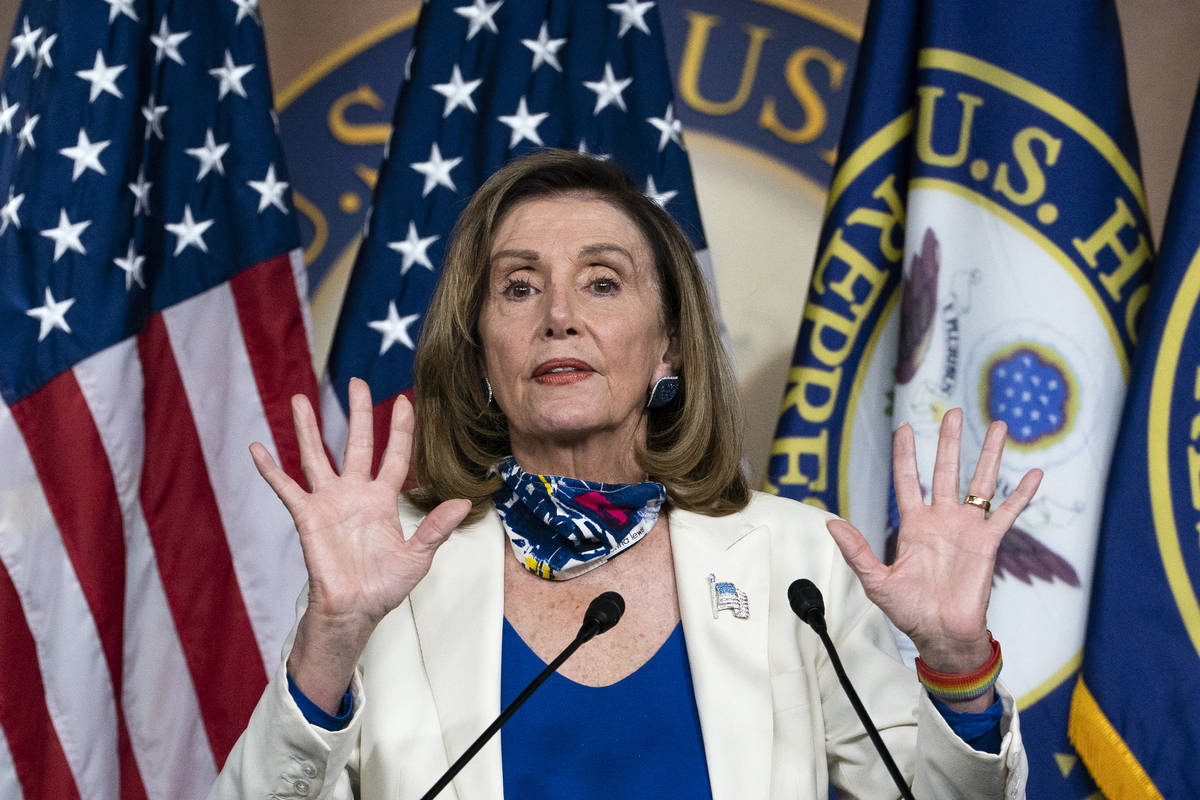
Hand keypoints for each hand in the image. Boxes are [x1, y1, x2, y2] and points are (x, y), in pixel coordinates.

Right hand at [250, 378, 470, 710]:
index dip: (400, 430)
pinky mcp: (307, 517)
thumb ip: (436, 528)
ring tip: (300, 399)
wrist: (355, 611)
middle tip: (357, 382)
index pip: (395, 456)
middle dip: (358, 413)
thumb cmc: (385, 586)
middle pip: (357, 443)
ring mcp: (329, 502)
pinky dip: (271, 469)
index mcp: (384, 499)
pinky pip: (285, 488)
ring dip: (309, 429)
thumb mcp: (417, 557)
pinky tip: (257, 447)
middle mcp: (356, 493)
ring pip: (317, 456)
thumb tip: (463, 502)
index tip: (405, 400)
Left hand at [826, 409, 1041, 679]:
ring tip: (1000, 425)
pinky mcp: (988, 544)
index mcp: (913, 525)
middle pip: (945, 470)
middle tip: (955, 412)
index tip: (905, 427)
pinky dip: (1022, 495)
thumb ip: (856, 550)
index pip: (907, 480)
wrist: (941, 635)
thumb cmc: (908, 610)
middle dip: (949, 441)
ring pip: (980, 483)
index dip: (906, 454)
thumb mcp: (876, 580)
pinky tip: (1035, 473)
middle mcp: (941, 520)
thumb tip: (830, 522)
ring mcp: (967, 529)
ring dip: (990, 455)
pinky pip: (1007, 514)